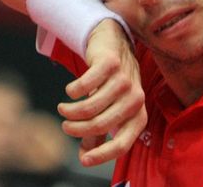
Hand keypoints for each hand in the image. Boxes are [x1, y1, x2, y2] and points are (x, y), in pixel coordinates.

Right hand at [57, 19, 146, 166]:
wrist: (116, 42)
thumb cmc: (112, 82)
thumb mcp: (110, 109)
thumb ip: (98, 133)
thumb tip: (83, 156)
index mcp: (139, 116)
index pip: (122, 144)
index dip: (102, 155)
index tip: (82, 160)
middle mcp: (135, 99)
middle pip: (100, 125)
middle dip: (76, 129)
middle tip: (65, 125)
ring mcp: (124, 80)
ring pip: (90, 106)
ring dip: (71, 110)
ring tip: (63, 108)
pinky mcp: (110, 63)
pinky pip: (84, 85)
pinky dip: (72, 90)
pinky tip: (70, 90)